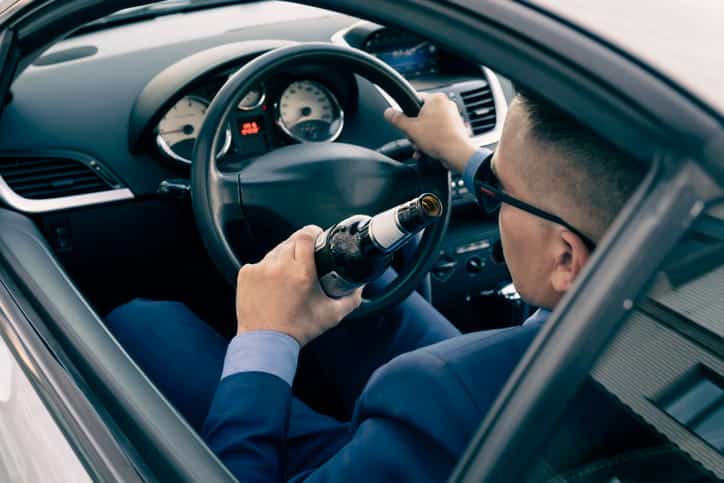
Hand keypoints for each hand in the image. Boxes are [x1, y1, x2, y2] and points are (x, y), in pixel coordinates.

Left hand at [235, 225, 362, 346]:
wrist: (265, 343)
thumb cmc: (297, 330)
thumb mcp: (331, 315)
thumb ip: (350, 299)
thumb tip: (359, 287)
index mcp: (302, 272)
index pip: (306, 235)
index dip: (313, 233)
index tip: (317, 239)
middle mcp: (279, 267)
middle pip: (291, 240)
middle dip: (300, 248)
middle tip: (305, 264)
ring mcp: (260, 269)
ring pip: (276, 251)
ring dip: (284, 259)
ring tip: (288, 279)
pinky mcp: (246, 274)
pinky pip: (261, 262)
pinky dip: (268, 269)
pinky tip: (273, 286)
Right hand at [384, 92, 477, 173]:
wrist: (457, 153)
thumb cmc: (438, 139)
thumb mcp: (410, 129)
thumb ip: (397, 119)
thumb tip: (388, 112)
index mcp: (436, 99)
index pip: (415, 99)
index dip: (407, 113)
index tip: (406, 123)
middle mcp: (446, 105)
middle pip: (421, 115)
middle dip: (415, 130)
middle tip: (414, 138)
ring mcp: (452, 116)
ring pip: (429, 126)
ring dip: (421, 138)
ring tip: (421, 147)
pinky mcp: (454, 128)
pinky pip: (438, 132)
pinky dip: (431, 141)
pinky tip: (426, 150)